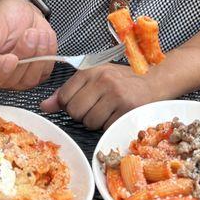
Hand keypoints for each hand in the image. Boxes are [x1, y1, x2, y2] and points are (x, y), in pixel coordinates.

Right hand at [0, 0, 56, 92]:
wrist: (24, 12)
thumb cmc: (4, 18)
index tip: (10, 58)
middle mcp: (0, 77)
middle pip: (11, 80)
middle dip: (23, 54)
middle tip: (28, 34)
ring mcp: (19, 79)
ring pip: (30, 79)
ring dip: (37, 53)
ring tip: (35, 33)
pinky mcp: (37, 75)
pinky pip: (44, 71)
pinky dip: (47, 53)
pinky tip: (42, 39)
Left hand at [40, 64, 161, 129]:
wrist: (155, 82)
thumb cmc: (123, 82)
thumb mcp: (94, 79)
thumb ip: (67, 92)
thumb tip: (44, 107)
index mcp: (91, 71)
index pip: (64, 96)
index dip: (70, 106)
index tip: (82, 104)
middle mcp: (103, 81)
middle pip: (75, 112)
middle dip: (83, 116)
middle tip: (97, 109)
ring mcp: (116, 95)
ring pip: (90, 122)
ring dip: (97, 123)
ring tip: (108, 112)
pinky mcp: (128, 110)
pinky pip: (106, 128)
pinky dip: (110, 127)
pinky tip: (117, 116)